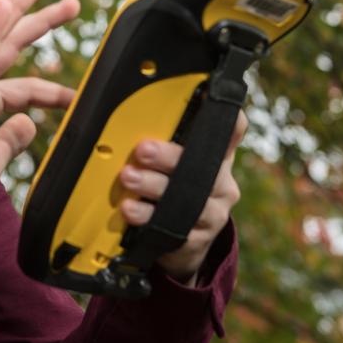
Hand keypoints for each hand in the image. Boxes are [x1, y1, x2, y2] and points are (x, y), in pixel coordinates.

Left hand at [117, 109, 246, 284]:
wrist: (180, 245)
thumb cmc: (170, 190)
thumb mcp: (171, 162)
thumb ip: (158, 138)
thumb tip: (111, 106)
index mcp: (215, 154)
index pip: (231, 127)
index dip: (226, 113)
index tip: (205, 97)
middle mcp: (220, 180)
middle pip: (203, 164)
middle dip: (168, 155)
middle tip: (141, 150)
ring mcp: (212, 211)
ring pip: (188, 198)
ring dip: (153, 187)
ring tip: (128, 179)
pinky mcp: (198, 239)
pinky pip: (175, 229)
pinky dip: (148, 218)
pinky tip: (130, 211)